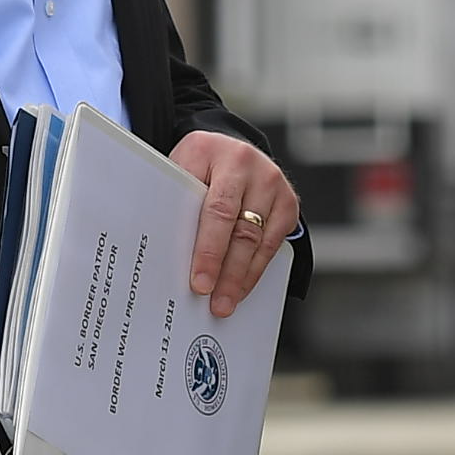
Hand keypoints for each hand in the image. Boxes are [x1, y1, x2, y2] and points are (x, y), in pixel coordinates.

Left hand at [173, 131, 302, 314]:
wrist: (227, 152)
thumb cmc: (195, 168)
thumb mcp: (178, 173)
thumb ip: (176, 204)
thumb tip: (167, 254)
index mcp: (211, 151)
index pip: (215, 209)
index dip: (208, 250)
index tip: (200, 281)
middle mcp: (247, 162)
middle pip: (241, 229)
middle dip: (227, 272)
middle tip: (215, 301)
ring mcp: (272, 181)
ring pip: (259, 241)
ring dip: (242, 277)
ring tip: (226, 302)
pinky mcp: (288, 201)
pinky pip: (273, 244)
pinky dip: (256, 269)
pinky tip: (242, 286)